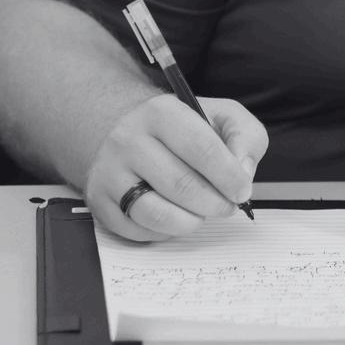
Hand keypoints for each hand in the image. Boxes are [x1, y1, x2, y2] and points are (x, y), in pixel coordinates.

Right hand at [84, 95, 268, 240]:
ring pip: (156, 213)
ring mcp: (110, 172)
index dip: (228, 176)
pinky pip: (138, 230)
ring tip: (202, 213)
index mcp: (161, 113)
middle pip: (180, 184)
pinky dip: (165, 231)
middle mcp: (129, 140)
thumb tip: (243, 172)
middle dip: (214, 203)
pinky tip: (175, 215)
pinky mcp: (99, 201)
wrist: (123, 128)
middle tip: (227, 206)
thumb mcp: (220, 115)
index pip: (201, 148)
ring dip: (190, 221)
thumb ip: (245, 136)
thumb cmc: (179, 128)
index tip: (242, 190)